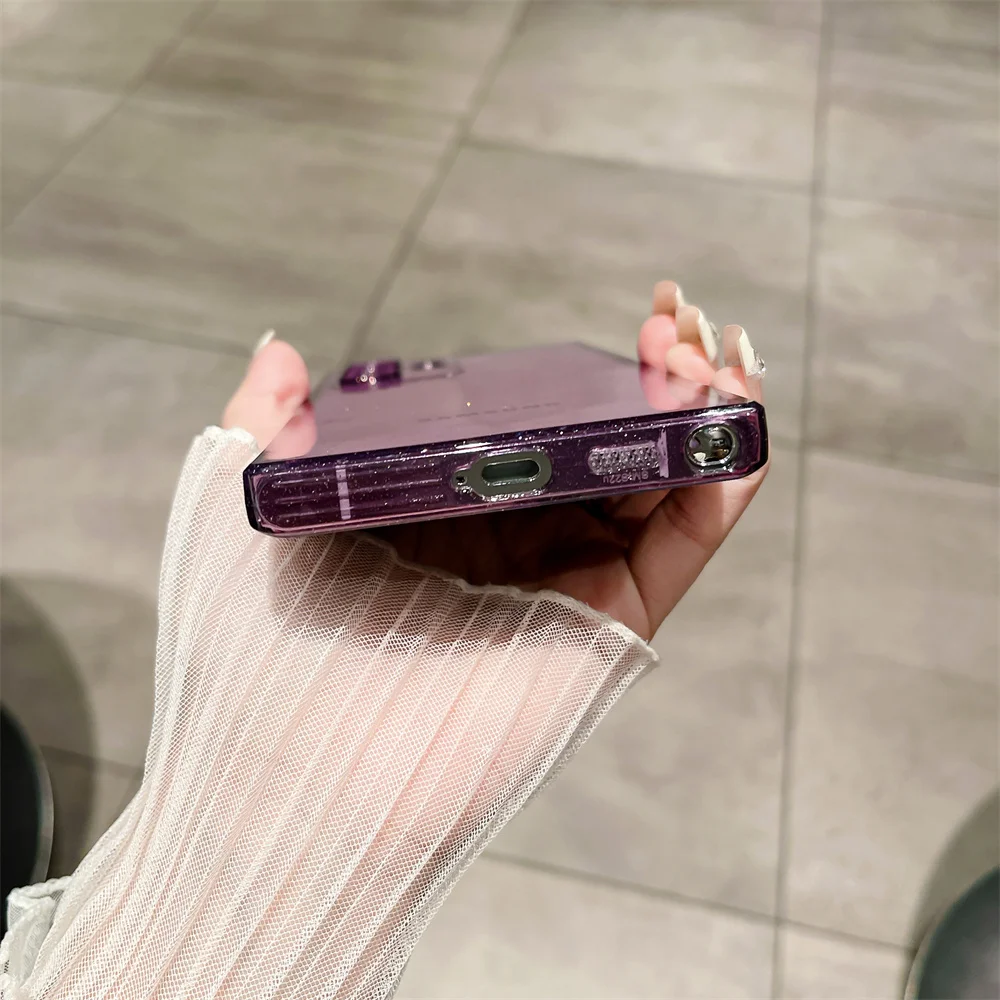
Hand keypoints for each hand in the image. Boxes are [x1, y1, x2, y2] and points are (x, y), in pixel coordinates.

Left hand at [223, 282, 767, 640]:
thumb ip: (270, 423)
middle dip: (656, 379)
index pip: (537, 428)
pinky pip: (681, 546)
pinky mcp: (607, 622)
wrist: (297, 766)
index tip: (610, 321)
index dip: (581, 374)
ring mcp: (567, 580)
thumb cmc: (257, 640)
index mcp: (451, 511)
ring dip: (699, 415)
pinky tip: (735, 429)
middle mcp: (517, 541)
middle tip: (672, 321)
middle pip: (612, 448)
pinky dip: (722, 484)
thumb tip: (279, 350)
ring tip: (709, 355)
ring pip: (660, 486)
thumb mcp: (256, 502)